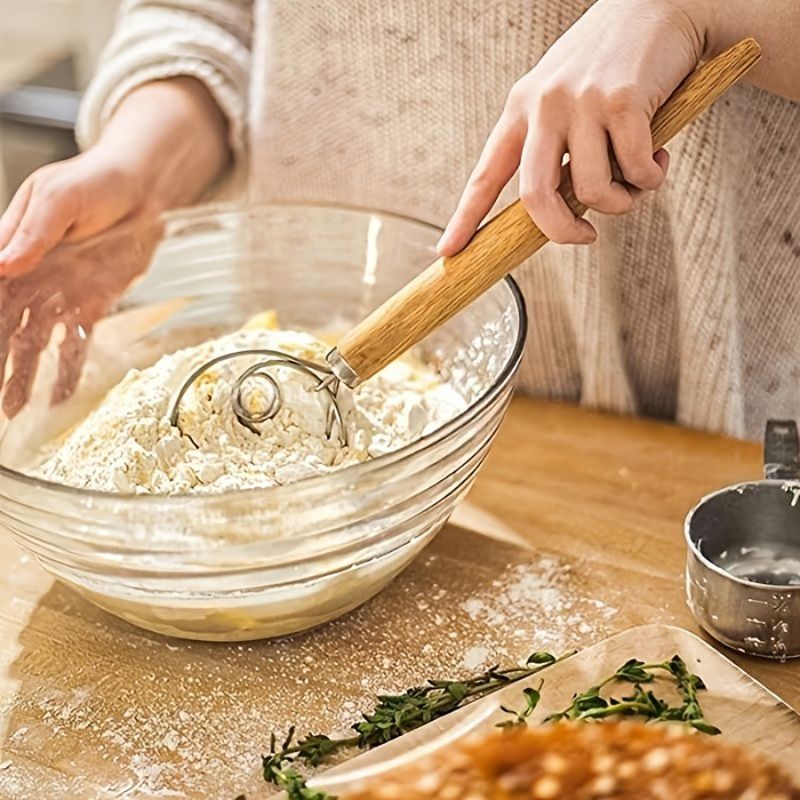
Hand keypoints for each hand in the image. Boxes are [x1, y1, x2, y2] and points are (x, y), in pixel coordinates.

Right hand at [0, 77, 229, 416]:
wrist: (142, 190)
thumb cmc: (95, 183)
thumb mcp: (59, 198)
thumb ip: (33, 232)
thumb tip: (4, 265)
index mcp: (11, 249)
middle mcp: (30, 278)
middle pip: (4, 327)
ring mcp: (60, 294)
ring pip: (33, 342)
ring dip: (22, 374)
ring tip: (13, 408)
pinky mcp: (91, 304)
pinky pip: (75, 342)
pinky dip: (67, 369)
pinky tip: (59, 396)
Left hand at [438, 0, 703, 252]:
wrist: (660, 3)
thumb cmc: (611, 64)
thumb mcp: (564, 98)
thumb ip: (554, 148)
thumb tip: (561, 210)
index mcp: (520, 108)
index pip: (485, 174)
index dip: (465, 218)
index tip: (448, 252)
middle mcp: (544, 105)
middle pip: (536, 197)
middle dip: (561, 232)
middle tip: (585, 237)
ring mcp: (582, 101)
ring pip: (592, 191)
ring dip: (622, 202)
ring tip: (638, 183)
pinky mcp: (624, 100)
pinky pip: (635, 170)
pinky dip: (651, 178)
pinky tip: (659, 160)